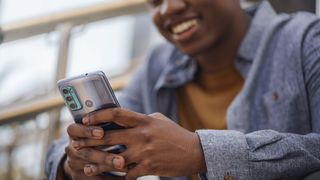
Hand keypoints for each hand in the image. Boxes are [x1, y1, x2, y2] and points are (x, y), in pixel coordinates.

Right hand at [65, 123, 126, 177]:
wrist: (84, 156)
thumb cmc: (99, 135)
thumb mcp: (97, 127)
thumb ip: (105, 122)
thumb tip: (123, 117)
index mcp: (75, 133)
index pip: (74, 130)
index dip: (87, 131)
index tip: (101, 132)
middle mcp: (72, 148)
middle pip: (86, 153)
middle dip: (105, 157)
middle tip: (121, 161)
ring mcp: (74, 164)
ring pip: (90, 168)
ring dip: (109, 170)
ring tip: (125, 169)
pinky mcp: (78, 176)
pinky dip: (110, 179)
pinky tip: (123, 179)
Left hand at [76, 108, 206, 178]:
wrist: (193, 151)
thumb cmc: (174, 134)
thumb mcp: (158, 120)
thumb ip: (140, 119)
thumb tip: (122, 118)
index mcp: (144, 121)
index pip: (117, 114)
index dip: (98, 116)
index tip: (85, 120)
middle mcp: (142, 135)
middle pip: (109, 138)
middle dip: (90, 142)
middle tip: (76, 145)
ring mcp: (144, 152)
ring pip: (114, 160)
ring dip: (98, 164)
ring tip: (86, 167)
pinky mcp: (148, 167)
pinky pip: (127, 175)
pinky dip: (118, 178)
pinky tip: (109, 179)